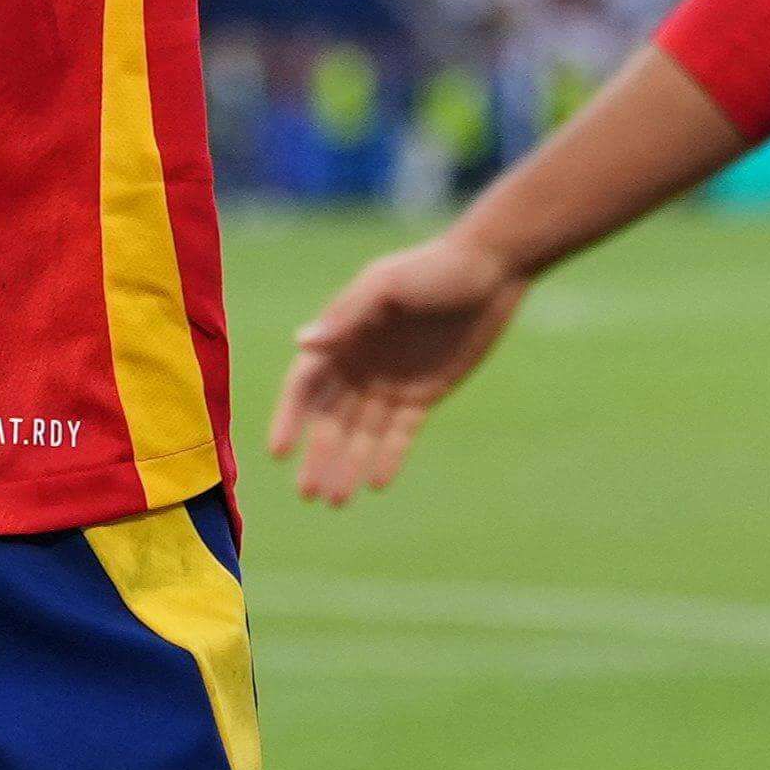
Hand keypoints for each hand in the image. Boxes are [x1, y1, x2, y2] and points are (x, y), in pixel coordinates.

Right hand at [268, 229, 533, 505]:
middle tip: (308, 494)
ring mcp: (391, 381)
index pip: (306, 385)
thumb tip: (302, 343)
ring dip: (347, 465)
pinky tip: (376, 483)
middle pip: (331, 419)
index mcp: (343, 335)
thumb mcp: (385, 286)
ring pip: (362, 433)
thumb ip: (346, 316)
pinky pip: (400, 433)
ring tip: (336, 502)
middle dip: (318, 456)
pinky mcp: (424, 394)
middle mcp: (361, 363)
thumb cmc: (432, 268)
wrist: (491, 269)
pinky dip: (388, 457)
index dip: (290, 417)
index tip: (278, 452)